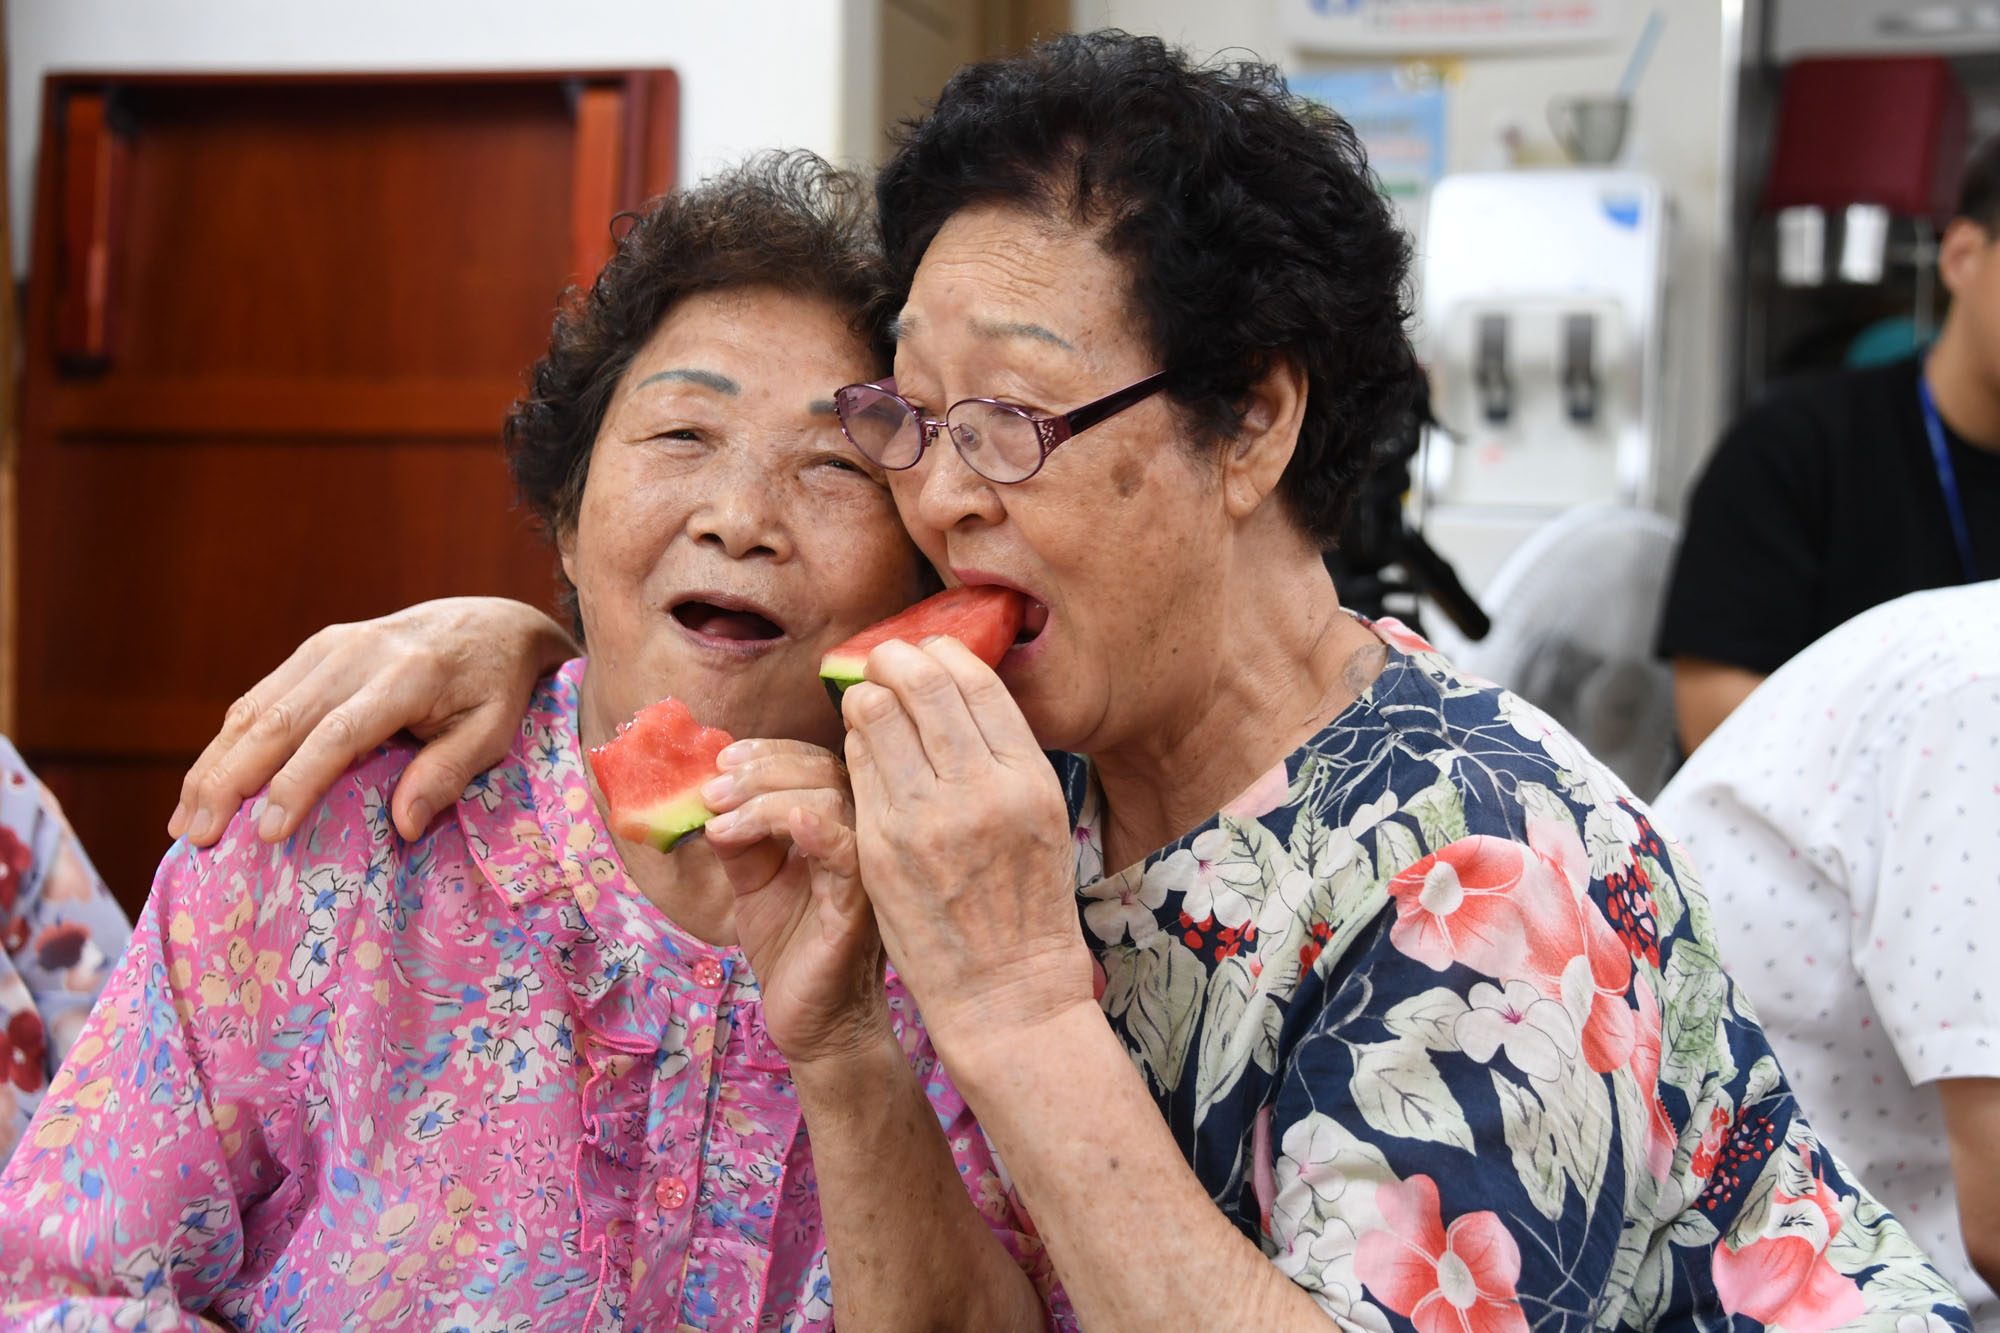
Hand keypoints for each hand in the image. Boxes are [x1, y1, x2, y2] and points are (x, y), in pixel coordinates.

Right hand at [171, 597, 575, 845]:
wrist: (490, 622)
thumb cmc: (495, 688)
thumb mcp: (493, 732)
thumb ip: (449, 773)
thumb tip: (404, 825)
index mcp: (407, 676)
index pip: (339, 734)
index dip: (298, 783)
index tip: (267, 832)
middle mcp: (358, 654)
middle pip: (280, 720)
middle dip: (231, 780)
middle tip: (199, 837)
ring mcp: (330, 647)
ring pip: (257, 708)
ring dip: (214, 765)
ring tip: (186, 822)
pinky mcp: (315, 649)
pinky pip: (261, 697)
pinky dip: (227, 741)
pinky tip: (205, 783)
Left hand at [701, 739, 892, 1066]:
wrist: (812, 1022)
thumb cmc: (790, 947)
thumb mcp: (753, 879)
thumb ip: (738, 836)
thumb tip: (706, 792)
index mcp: (837, 823)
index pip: (813, 763)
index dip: (769, 752)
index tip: (721, 761)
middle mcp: (860, 837)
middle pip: (823, 772)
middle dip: (760, 772)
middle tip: (712, 790)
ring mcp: (865, 870)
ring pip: (831, 803)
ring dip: (768, 801)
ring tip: (721, 821)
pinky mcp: (860, 907)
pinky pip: (848, 857)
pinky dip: (817, 831)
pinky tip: (785, 825)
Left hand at [841, 638, 1094, 1060]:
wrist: (1008, 996)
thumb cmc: (1028, 911)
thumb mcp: (1043, 823)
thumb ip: (1005, 764)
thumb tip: (962, 700)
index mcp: (1029, 779)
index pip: (977, 684)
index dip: (944, 655)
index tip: (927, 650)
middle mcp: (982, 790)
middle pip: (924, 686)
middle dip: (896, 661)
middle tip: (883, 659)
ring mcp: (929, 818)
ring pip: (879, 716)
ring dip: (867, 698)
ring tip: (866, 702)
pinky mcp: (883, 847)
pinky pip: (856, 767)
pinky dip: (854, 745)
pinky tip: (857, 750)